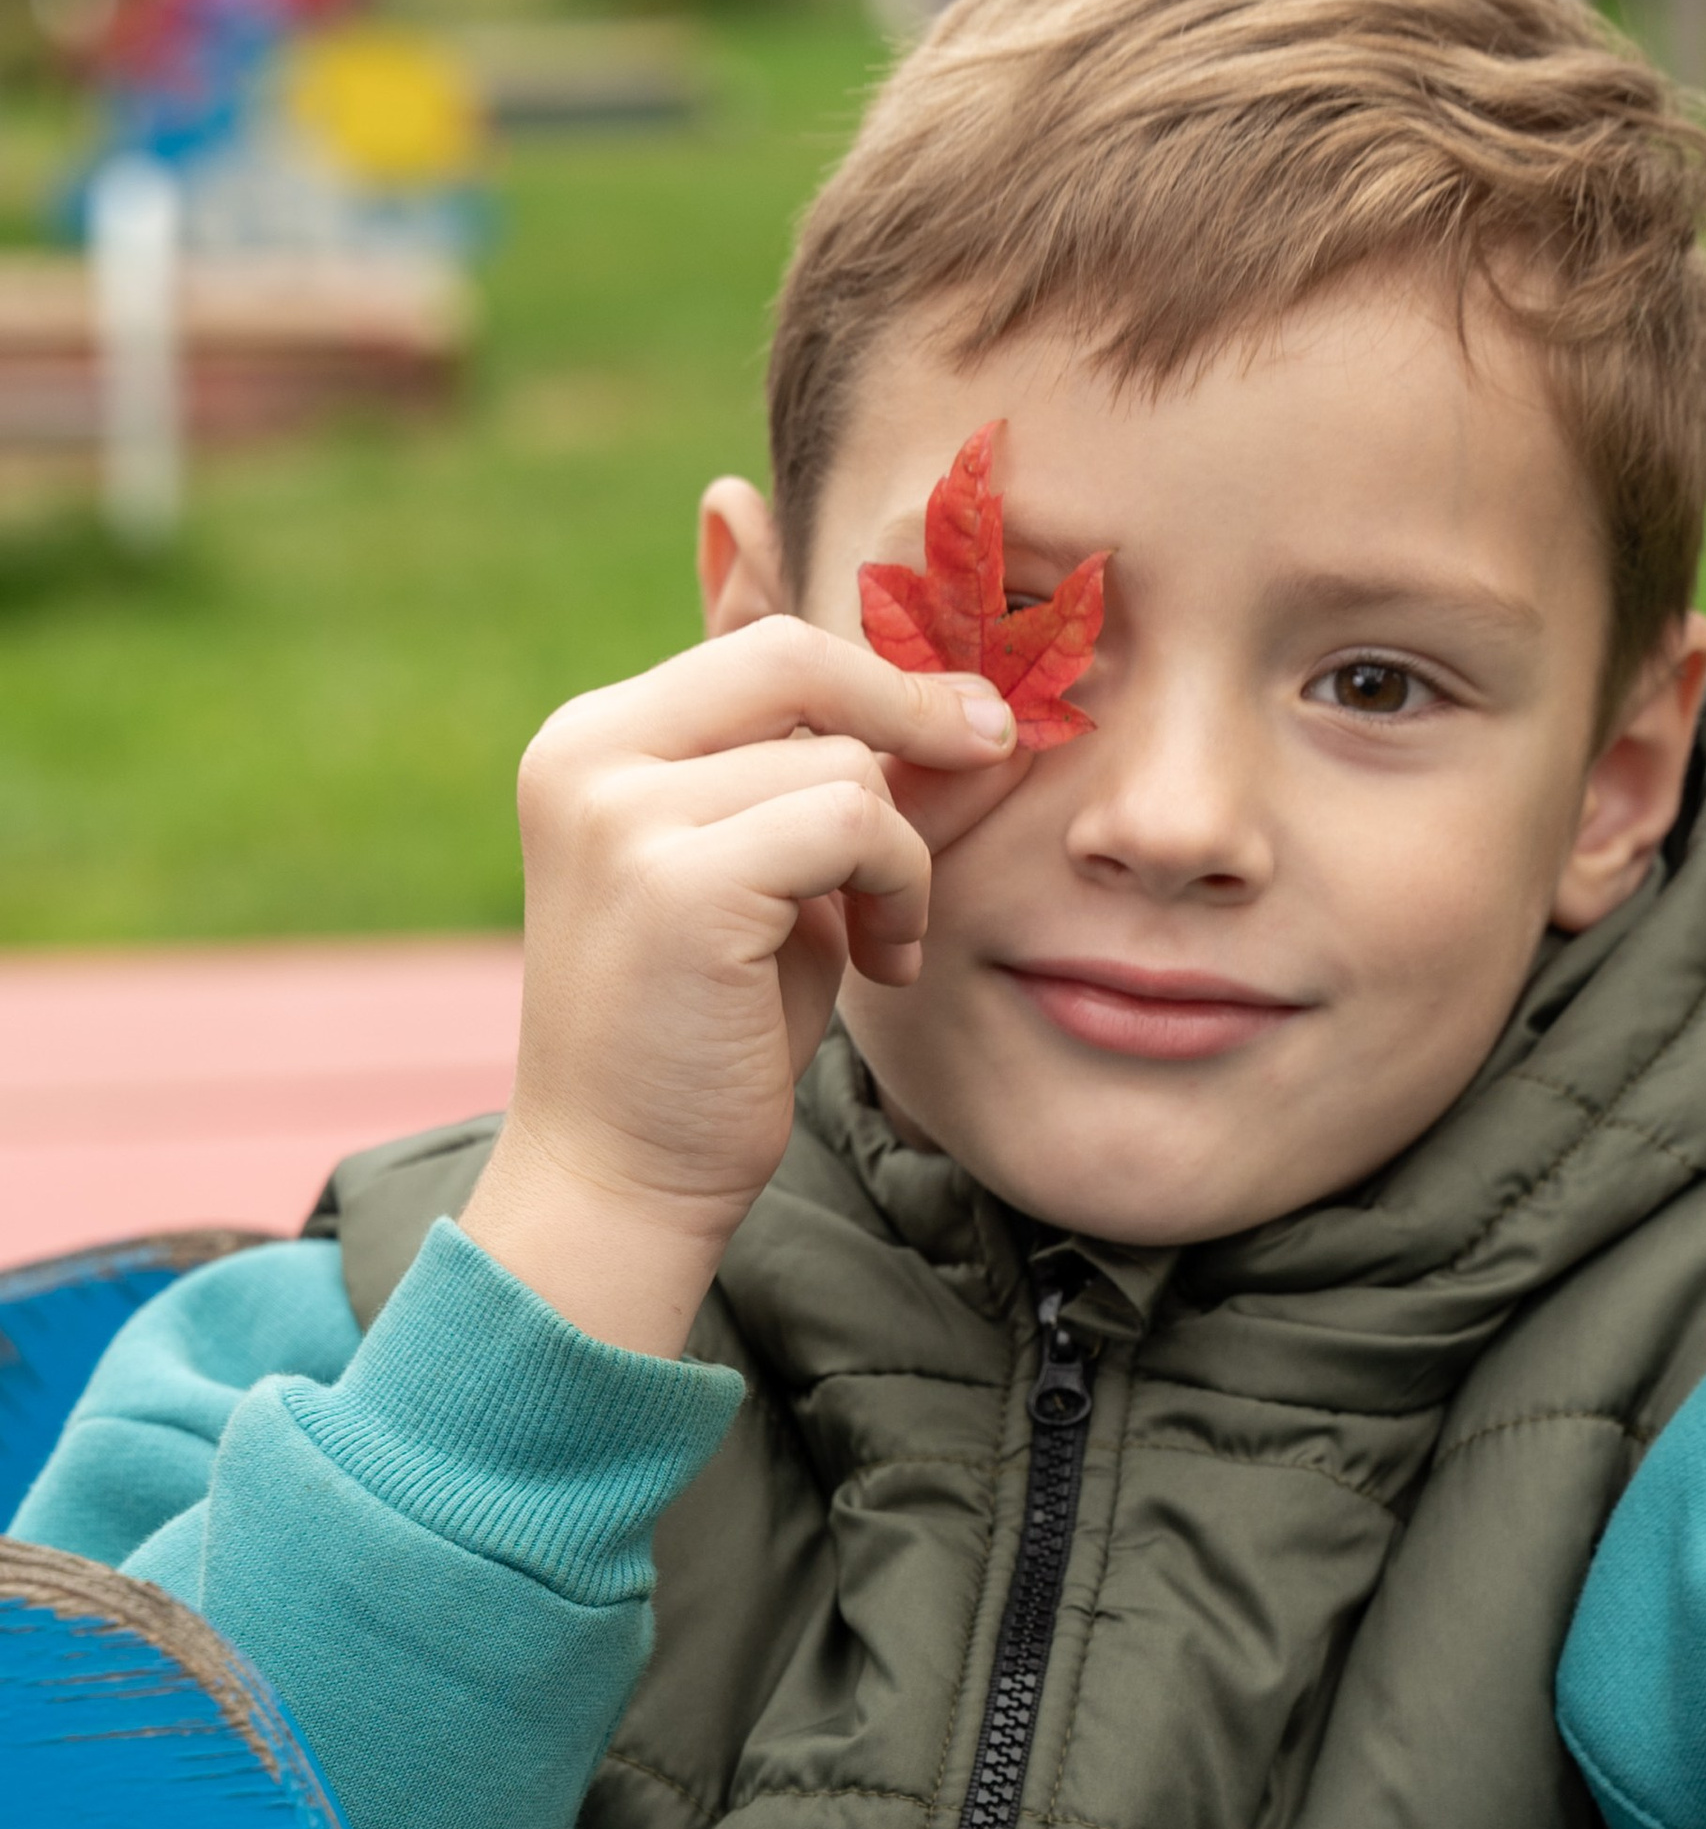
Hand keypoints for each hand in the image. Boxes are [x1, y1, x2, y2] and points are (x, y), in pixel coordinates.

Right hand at [462, 617, 1018, 1353]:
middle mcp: (587, 756)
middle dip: (916, 705)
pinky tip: (882, 963)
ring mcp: (619, 812)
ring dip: (903, 855)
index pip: (766, 651)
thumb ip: (846, 787)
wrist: (624, 1177)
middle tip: (995, 752)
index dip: (884, 678)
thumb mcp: (784, 883)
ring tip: (883, 940)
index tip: (970, 727)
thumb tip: (985, 708)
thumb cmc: (710, 1035)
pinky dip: (897, 888)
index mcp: (593, 742)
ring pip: (846, 763)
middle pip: (797, 660)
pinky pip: (852, 822)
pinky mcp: (675, 880)